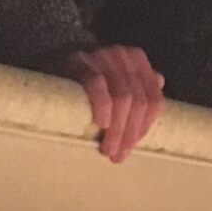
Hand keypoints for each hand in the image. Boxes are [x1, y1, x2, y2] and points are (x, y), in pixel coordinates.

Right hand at [61, 44, 165, 163]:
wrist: (50, 60)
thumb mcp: (115, 78)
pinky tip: (101, 124)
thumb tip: (160, 82)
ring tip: (107, 150)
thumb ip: (138, 82)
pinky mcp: (81, 60)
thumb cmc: (85, 76)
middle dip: (130, 133)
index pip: (153, 98)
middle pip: (138, 101)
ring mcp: (103, 55)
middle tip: (117, 155)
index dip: (145, 126)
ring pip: (122, 97)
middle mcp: (124, 55)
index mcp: (137, 59)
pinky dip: (103, 106)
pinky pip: (97, 84)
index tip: (132, 147)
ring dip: (117, 129)